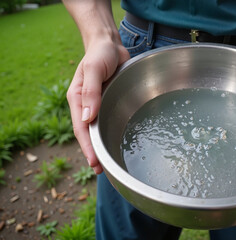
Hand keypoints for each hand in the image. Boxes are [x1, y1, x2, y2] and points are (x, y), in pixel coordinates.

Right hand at [67, 38, 129, 173]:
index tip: (95, 163)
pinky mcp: (111, 102)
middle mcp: (87, 105)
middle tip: (103, 171)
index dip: (88, 147)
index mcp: (77, 99)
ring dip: (103, 145)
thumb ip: (91, 92)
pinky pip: (110, 120)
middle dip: (95, 152)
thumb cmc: (100, 54)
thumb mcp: (94, 70)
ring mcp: (99, 105)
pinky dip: (112, 132)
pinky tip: (119, 142)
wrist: (110, 45)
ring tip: (111, 163)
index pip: (81, 128)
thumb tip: (88, 118)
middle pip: (89, 133)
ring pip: (100, 129)